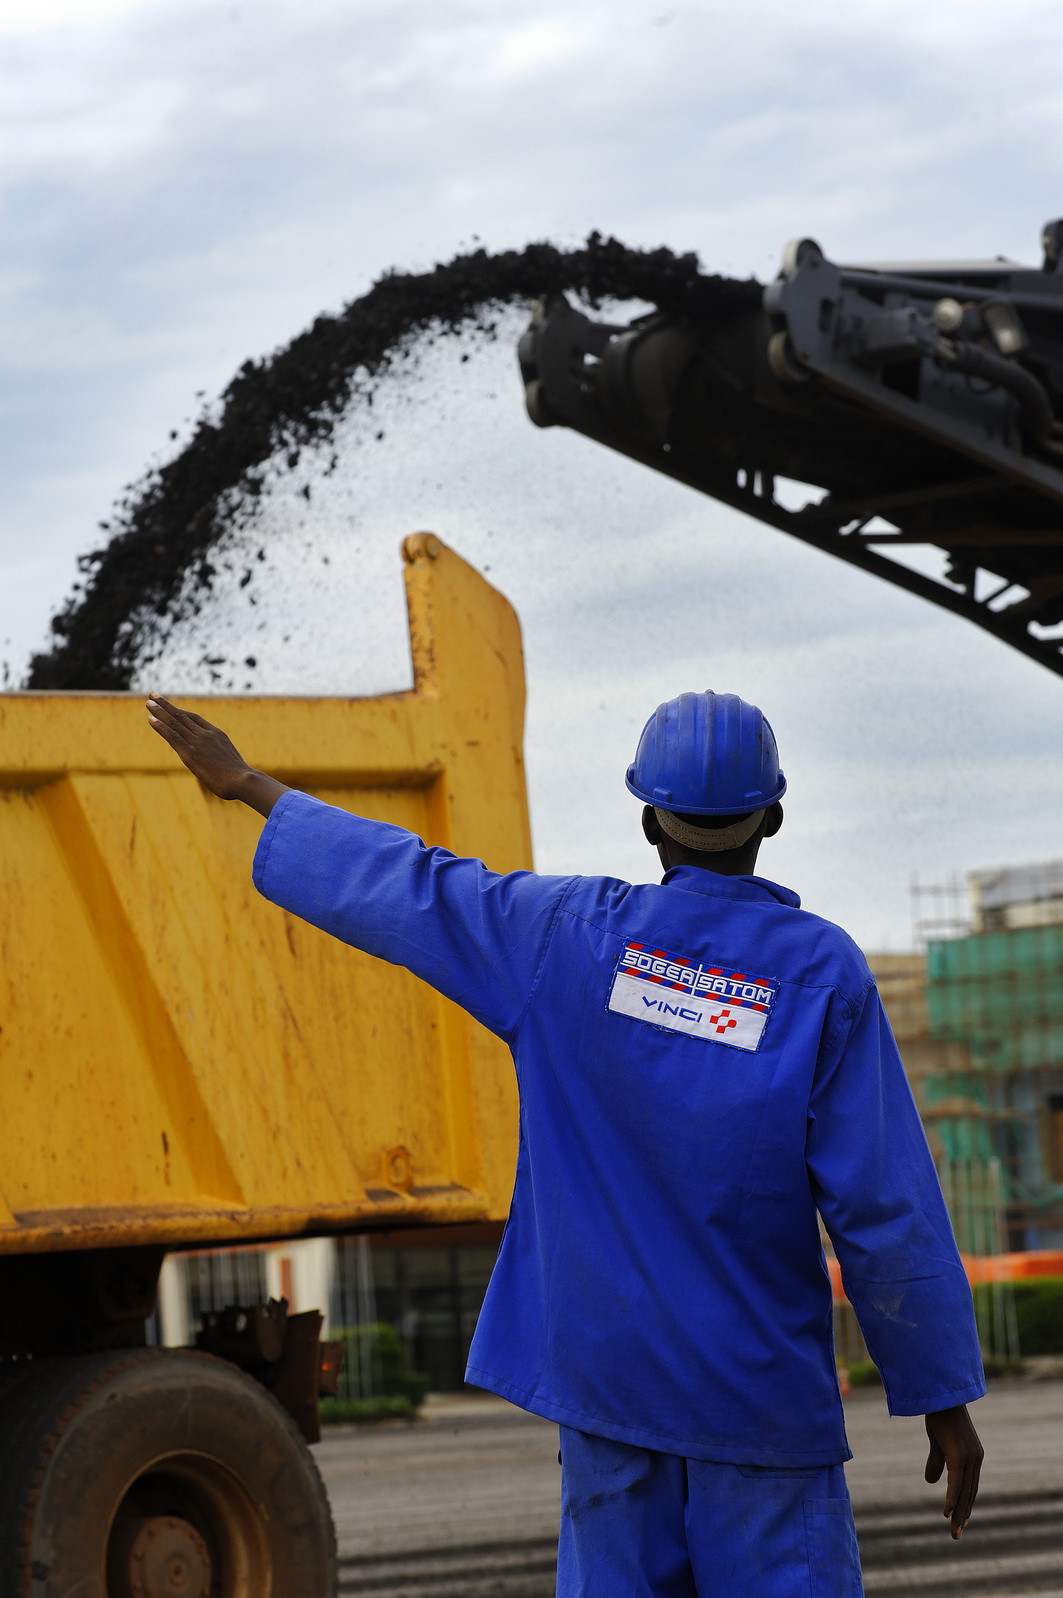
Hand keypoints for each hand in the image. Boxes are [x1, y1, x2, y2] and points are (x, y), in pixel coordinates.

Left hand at [146, 694, 288, 815]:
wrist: (243, 780)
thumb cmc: (242, 779)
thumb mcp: (233, 765)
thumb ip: (225, 762)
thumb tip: (226, 770)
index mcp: (217, 735)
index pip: (195, 719)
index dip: (180, 712)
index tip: (171, 707)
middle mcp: (206, 735)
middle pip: (182, 716)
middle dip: (166, 705)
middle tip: (153, 695)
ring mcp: (197, 743)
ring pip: (175, 723)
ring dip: (160, 711)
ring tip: (149, 702)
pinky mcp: (189, 753)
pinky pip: (172, 736)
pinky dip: (160, 726)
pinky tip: (150, 719)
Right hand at [924, 1404, 982, 1538]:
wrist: (939, 1393)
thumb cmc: (938, 1414)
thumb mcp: (937, 1441)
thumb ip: (936, 1461)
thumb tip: (931, 1482)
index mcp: (973, 1455)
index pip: (971, 1486)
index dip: (966, 1504)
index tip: (961, 1522)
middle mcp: (976, 1458)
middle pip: (970, 1493)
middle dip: (963, 1514)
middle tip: (957, 1534)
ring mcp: (970, 1457)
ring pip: (965, 1491)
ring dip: (959, 1513)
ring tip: (954, 1531)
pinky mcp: (960, 1455)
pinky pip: (957, 1482)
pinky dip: (952, 1498)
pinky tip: (947, 1512)